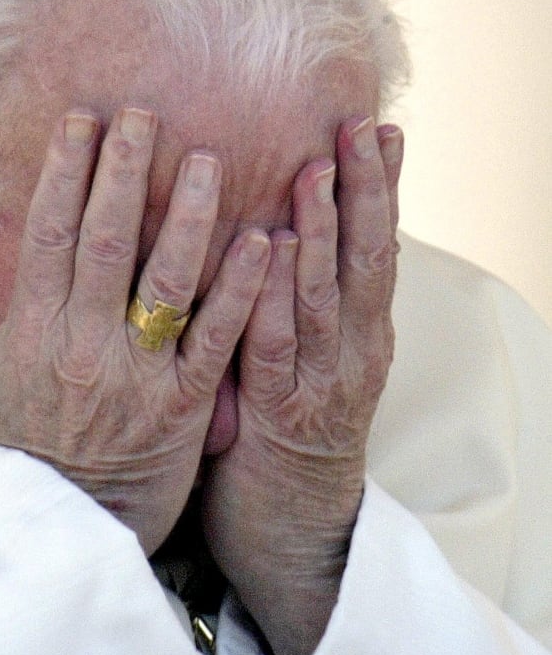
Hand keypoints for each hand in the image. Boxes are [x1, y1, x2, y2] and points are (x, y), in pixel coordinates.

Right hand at [0, 108, 270, 554]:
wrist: (52, 533)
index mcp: (30, 331)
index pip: (50, 233)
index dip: (67, 171)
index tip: (83, 120)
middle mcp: (86, 344)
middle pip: (109, 241)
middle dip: (126, 171)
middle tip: (145, 114)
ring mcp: (140, 376)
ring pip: (171, 281)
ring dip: (191, 216)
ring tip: (209, 160)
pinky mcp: (184, 405)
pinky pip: (218, 339)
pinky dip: (242, 289)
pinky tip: (265, 241)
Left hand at [202, 116, 402, 654]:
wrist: (293, 528)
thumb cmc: (289, 428)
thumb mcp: (311, 355)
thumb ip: (305, 298)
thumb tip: (289, 225)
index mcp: (362, 332)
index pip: (377, 247)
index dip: (381, 187)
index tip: (380, 127)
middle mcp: (354, 351)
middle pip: (366, 260)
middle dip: (364, 191)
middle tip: (360, 127)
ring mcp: (322, 384)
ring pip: (326, 295)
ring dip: (324, 232)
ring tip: (316, 171)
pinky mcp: (280, 415)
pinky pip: (275, 345)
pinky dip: (276, 294)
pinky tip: (273, 249)